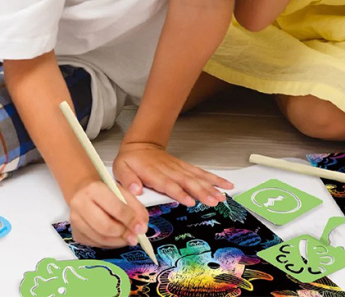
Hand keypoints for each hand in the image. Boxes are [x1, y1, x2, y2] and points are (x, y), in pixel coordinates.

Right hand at [68, 179, 149, 247]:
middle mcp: (80, 204)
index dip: (131, 220)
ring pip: (100, 239)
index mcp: (94, 188)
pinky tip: (117, 238)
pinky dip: (109, 244)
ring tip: (129, 238)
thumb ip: (135, 206)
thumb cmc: (105, 189)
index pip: (116, 208)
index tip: (142, 228)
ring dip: (118, 241)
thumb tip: (142, 227)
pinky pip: (95, 244)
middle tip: (135, 237)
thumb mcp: (122, 191)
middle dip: (124, 234)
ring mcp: (75, 220)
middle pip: (106, 227)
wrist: (83, 190)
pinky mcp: (75, 233)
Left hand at [113, 141, 233, 206]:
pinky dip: (213, 178)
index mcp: (153, 173)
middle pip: (188, 181)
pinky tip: (224, 184)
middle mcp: (169, 171)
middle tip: (214, 200)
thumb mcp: (120, 168)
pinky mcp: (184, 168)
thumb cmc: (131, 159)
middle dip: (202, 191)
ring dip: (211, 186)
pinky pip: (200, 172)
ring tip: (223, 195)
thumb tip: (135, 190)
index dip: (179, 192)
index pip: (168, 184)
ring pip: (197, 177)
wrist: (141, 144)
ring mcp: (179, 168)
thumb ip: (128, 180)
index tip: (190, 200)